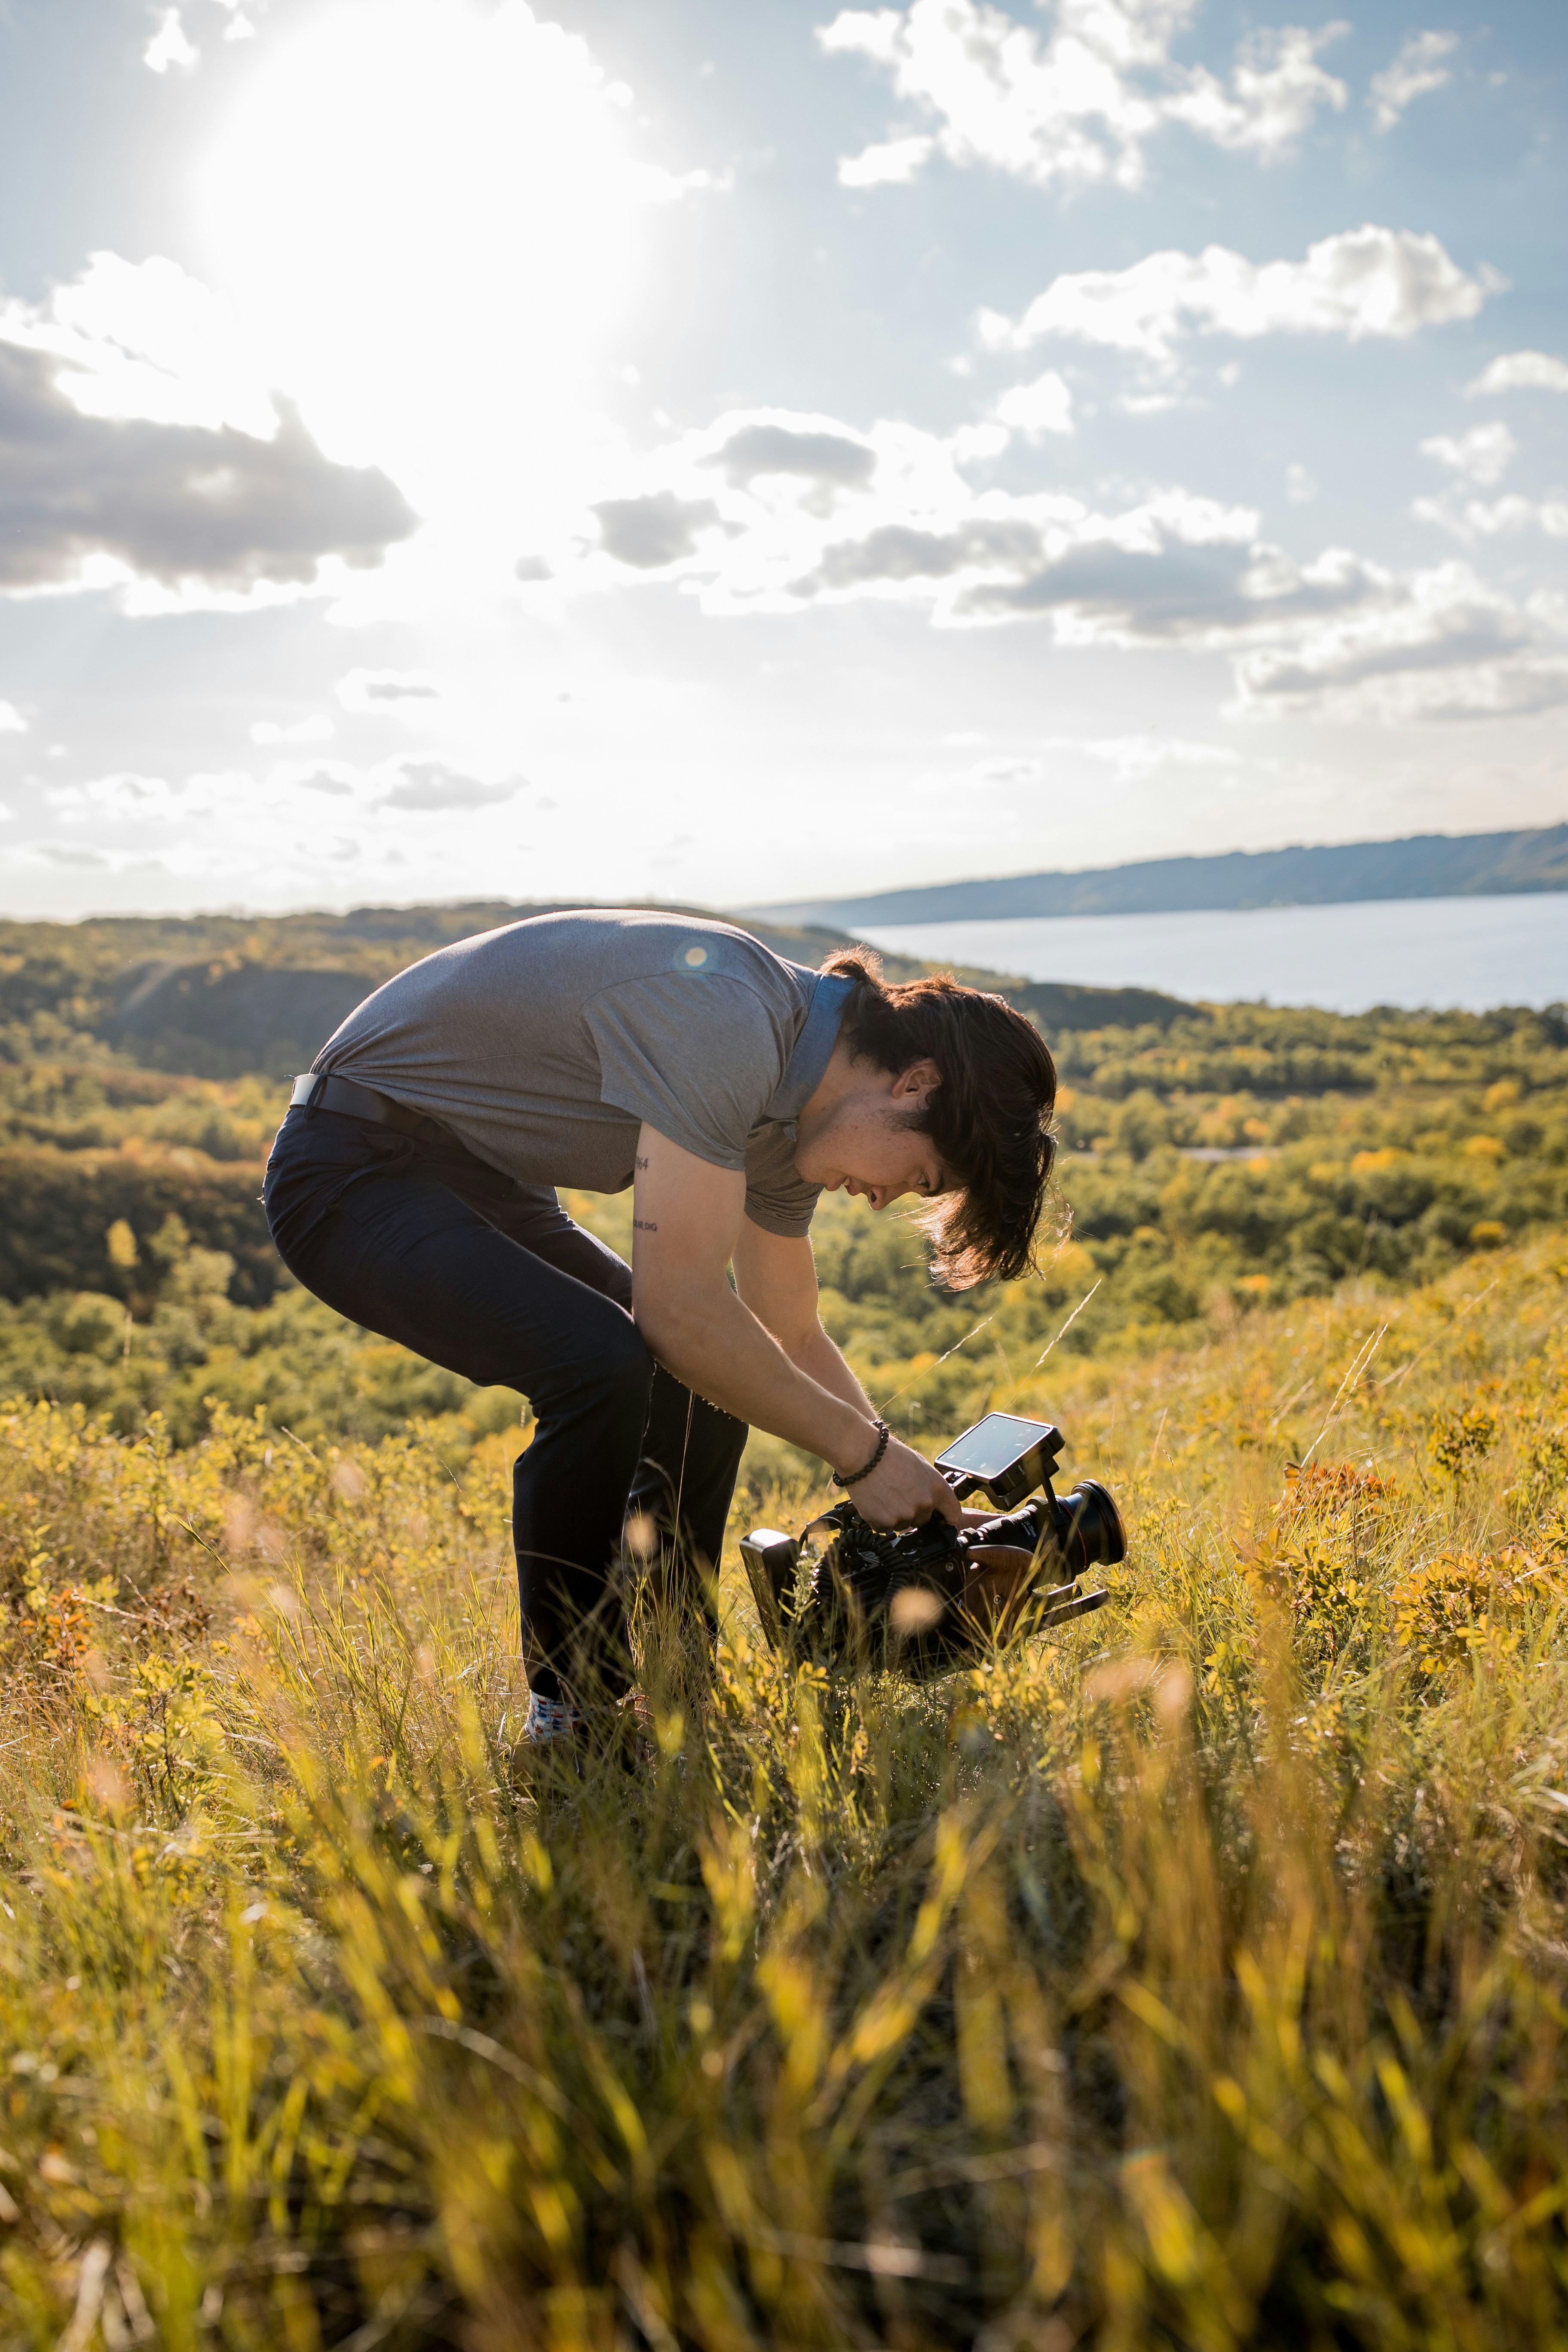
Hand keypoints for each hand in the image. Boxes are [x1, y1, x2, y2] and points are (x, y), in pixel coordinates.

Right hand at [843, 1435, 960, 1531]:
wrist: (863, 1454)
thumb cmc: (890, 1455)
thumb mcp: (921, 1466)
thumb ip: (929, 1487)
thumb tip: (932, 1502)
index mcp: (938, 1489)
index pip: (953, 1515)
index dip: (946, 1517)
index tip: (941, 1518)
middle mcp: (924, 1504)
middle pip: (923, 1520)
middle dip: (913, 1512)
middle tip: (898, 1494)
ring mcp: (905, 1515)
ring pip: (903, 1524)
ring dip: (894, 1515)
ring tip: (884, 1494)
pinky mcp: (885, 1522)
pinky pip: (884, 1528)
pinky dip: (879, 1519)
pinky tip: (875, 1501)